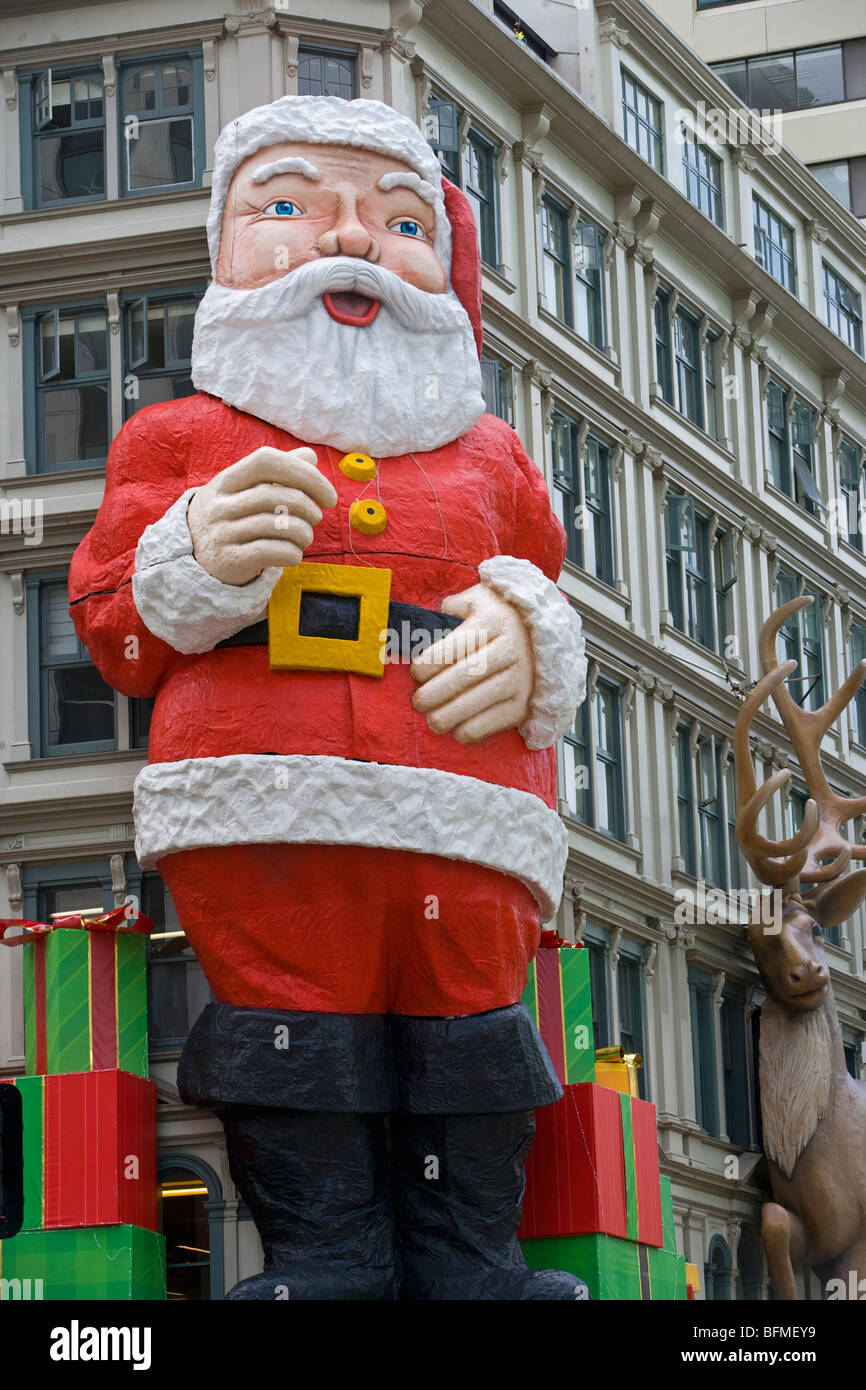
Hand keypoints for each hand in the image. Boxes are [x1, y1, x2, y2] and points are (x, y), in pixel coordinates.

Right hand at [187, 446, 336, 585]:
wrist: (197, 556)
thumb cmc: (233, 516)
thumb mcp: (246, 489)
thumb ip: (279, 471)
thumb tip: (310, 456)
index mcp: (226, 480)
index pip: (267, 461)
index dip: (304, 474)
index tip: (328, 495)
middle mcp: (220, 504)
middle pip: (277, 496)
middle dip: (309, 508)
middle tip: (315, 517)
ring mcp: (222, 532)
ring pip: (279, 526)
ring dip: (304, 533)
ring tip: (305, 536)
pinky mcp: (230, 559)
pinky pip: (273, 551)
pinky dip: (293, 553)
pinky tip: (294, 553)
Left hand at [410, 584, 533, 742]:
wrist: (542, 637)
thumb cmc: (496, 619)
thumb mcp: (476, 600)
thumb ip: (450, 610)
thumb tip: (426, 632)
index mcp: (495, 620)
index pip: (458, 644)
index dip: (432, 661)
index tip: (416, 673)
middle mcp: (511, 648)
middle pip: (467, 675)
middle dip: (436, 692)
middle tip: (419, 702)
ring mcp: (520, 678)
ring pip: (479, 701)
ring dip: (450, 715)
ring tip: (432, 720)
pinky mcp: (523, 703)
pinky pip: (494, 722)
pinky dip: (472, 730)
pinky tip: (456, 729)